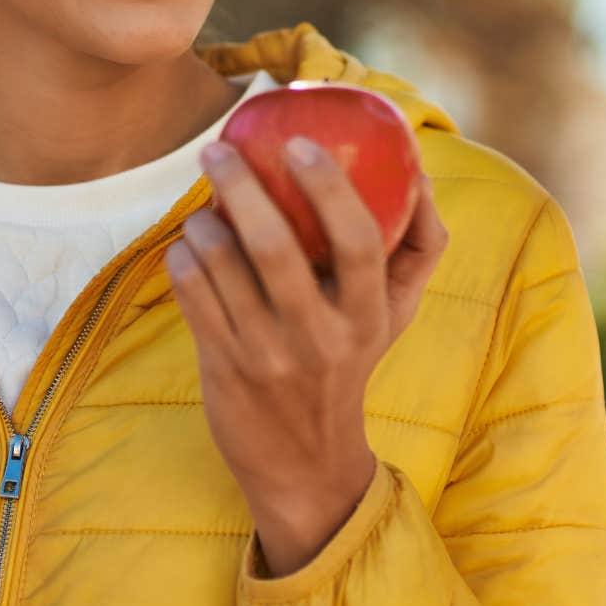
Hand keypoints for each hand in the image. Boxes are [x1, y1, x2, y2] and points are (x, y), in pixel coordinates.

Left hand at [167, 137, 448, 575]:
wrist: (304, 461)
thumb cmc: (350, 362)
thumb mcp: (394, 315)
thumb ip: (417, 248)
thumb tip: (422, 173)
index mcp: (368, 316)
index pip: (358, 241)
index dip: (330, 186)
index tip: (300, 144)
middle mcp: (319, 336)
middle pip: (276, 247)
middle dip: (241, 187)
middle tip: (219, 150)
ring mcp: (266, 354)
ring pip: (221, 265)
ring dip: (203, 223)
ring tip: (204, 207)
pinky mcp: (222, 367)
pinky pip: (191, 293)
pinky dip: (183, 258)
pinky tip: (189, 248)